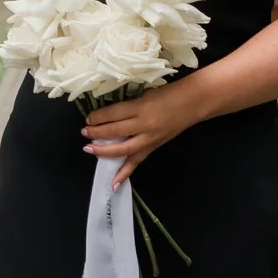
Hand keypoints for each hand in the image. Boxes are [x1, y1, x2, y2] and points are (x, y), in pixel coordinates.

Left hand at [82, 83, 198, 184]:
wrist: (193, 103)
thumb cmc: (167, 94)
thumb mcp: (144, 95)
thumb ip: (127, 106)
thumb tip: (107, 116)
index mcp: (140, 108)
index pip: (113, 115)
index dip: (98, 118)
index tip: (88, 119)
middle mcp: (144, 125)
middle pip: (115, 132)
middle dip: (96, 133)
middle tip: (85, 133)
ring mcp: (149, 139)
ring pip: (123, 150)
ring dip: (104, 151)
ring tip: (90, 150)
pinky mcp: (154, 147)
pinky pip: (136, 162)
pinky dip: (124, 173)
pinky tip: (113, 183)